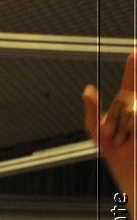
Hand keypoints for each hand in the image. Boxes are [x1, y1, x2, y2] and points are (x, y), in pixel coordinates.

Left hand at [85, 48, 135, 198]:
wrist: (130, 169)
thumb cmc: (115, 151)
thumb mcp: (95, 129)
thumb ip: (91, 109)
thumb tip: (87, 90)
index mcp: (127, 104)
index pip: (130, 81)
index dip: (133, 66)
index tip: (135, 51)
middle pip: (125, 98)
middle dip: (115, 118)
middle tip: (116, 134)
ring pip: (131, 108)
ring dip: (122, 126)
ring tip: (125, 137)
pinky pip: (136, 115)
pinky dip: (131, 126)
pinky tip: (131, 136)